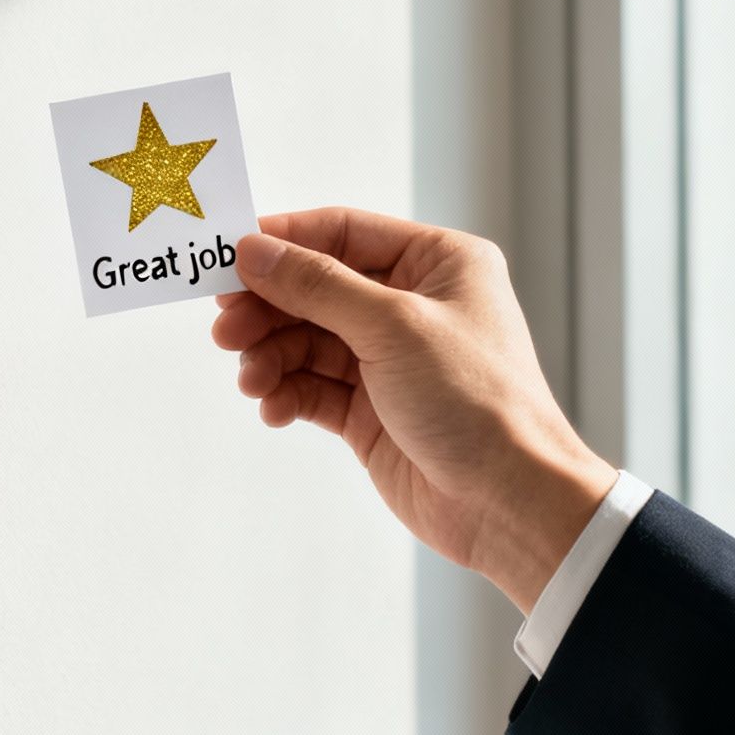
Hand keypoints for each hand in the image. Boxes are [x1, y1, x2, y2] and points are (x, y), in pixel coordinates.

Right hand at [210, 208, 615, 612]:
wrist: (509, 502)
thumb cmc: (478, 402)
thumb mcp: (393, 326)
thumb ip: (317, 286)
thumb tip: (254, 251)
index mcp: (438, 263)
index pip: (343, 232)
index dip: (284, 241)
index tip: (228, 255)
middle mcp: (413, 305)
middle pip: (316, 288)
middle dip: (267, 308)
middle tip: (225, 328)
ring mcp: (390, 359)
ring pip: (306, 340)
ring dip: (270, 356)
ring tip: (251, 379)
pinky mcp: (371, 410)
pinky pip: (311, 387)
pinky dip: (285, 392)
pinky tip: (272, 407)